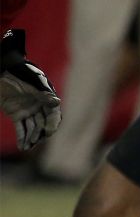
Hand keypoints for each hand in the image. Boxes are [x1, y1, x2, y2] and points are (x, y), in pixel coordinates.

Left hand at [1, 30, 60, 150]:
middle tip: (34, 141)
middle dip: (40, 134)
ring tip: (26, 147)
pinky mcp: (17, 115)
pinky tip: (22, 146)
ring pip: (32, 128)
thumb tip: (57, 102)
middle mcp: (40, 107)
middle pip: (43, 124)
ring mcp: (29, 111)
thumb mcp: (32, 82)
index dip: (52, 124)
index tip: (49, 132)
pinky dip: (21, 137)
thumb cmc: (21, 73)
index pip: (53, 115)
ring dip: (30, 138)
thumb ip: (43, 94)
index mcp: (47, 99)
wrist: (5, 70)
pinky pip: (21, 128)